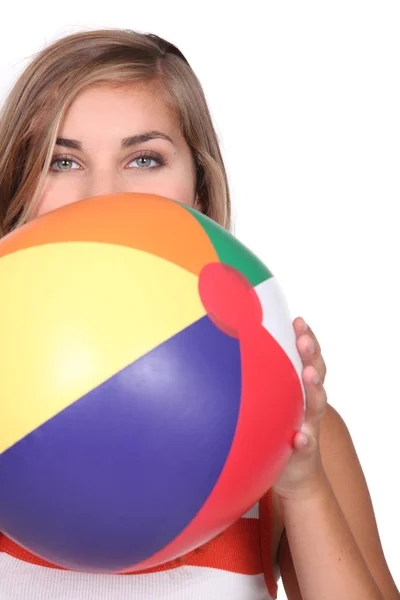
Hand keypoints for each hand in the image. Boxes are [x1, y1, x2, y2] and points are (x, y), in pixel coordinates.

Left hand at [272, 317, 328, 500]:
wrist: (296, 473)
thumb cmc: (278, 426)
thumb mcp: (271, 400)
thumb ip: (261, 378)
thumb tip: (227, 346)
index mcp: (300, 387)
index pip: (307, 357)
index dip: (306, 337)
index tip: (297, 320)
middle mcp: (309, 403)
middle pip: (316, 373)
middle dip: (311, 354)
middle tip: (303, 339)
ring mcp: (310, 425)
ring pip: (316, 404)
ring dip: (314, 389)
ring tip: (309, 375)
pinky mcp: (304, 450)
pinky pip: (306, 444)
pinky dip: (304, 439)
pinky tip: (299, 436)